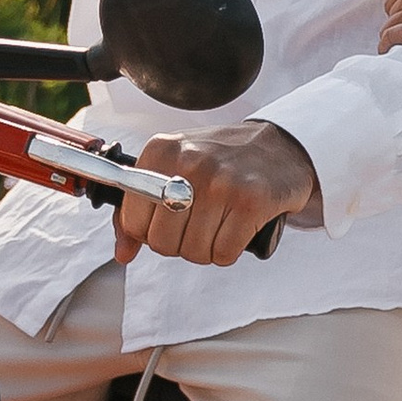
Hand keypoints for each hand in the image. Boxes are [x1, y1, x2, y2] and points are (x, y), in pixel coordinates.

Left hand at [113, 121, 317, 265]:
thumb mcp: (173, 170)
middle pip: (162, 242)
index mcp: (161, 151)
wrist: (278, 147)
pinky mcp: (251, 200)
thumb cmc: (221, 161)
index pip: (133, 221)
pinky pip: (223, 253)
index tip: (168, 222)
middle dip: (179, 244)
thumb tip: (123, 252)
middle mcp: (188, 162)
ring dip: (206, 249)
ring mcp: (220, 181)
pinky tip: (236, 229)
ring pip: (193, 252)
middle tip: (198, 226)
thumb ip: (140, 208)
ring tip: (218, 225)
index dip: (150, 232)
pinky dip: (228, 251)